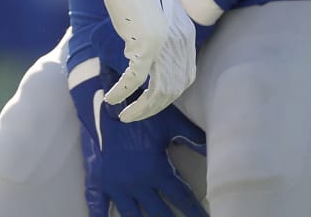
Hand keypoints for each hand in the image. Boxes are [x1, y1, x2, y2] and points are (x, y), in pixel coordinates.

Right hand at [71, 68, 206, 216]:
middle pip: (159, 213)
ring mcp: (118, 185)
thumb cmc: (144, 113)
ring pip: (133, 215)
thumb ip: (193, 138)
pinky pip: (99, 204)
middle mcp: (138, 183)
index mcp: (157, 171)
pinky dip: (101, 216)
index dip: (194, 211)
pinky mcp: (103, 181)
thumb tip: (212, 149)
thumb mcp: (172, 123)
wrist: (112, 104)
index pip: (181, 198)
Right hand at [93, 0, 196, 120]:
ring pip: (158, 91)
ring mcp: (164, 44)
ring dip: (141, 108)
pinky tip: (112, 99)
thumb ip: (160, 28)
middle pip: (173, 89)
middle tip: (135, 115)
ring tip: (125, 116)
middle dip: (153, 107)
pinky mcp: (145, 43)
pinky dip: (123, 92)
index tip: (152, 101)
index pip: (185, 76)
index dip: (169, 94)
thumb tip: (147, 44)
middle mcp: (180, 42)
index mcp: (186, 33)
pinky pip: (135, 79)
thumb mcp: (158, 7)